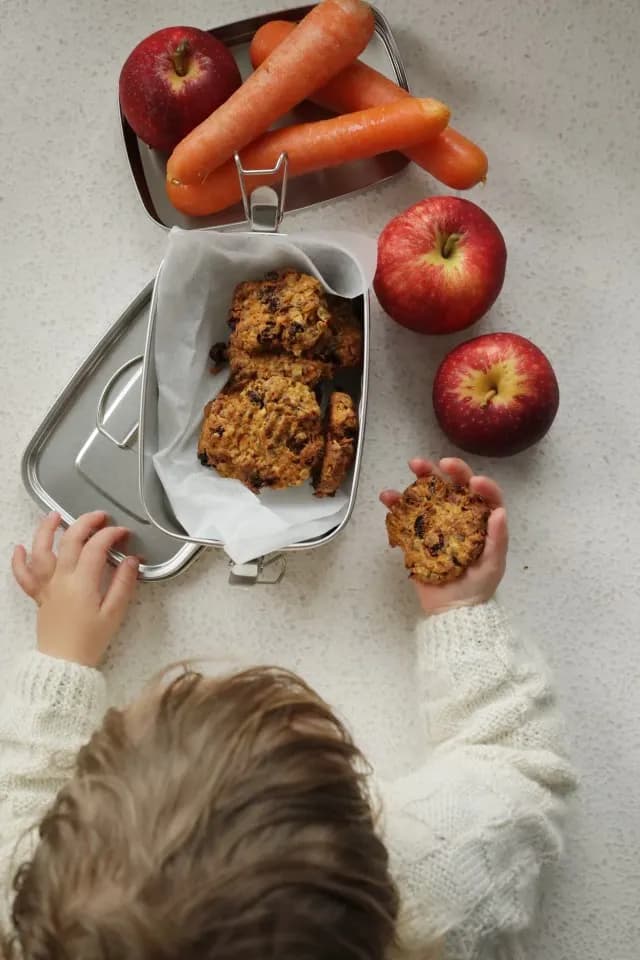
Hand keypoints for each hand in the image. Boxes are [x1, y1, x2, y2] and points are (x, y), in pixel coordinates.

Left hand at [11, 511, 139, 666]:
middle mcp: (61, 580)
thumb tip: (132, 560)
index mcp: (82, 583)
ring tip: (53, 515)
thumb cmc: (90, 640)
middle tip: (99, 516)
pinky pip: (24, 576)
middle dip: (85, 523)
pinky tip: (20, 548)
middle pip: (70, 541)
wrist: (65, 664)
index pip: (96, 547)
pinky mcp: (39, 596)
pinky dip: (19, 561)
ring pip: (41, 552)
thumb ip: (124, 584)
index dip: (110, 535)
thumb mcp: (114, 613)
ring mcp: (47, 586)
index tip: (123, 533)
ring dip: (46, 531)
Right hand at [380, 457, 507, 616]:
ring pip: (428, 495)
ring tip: (410, 468)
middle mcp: (459, 517)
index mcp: (481, 521)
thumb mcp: (493, 564)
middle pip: (453, 487)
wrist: (451, 611)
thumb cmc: (478, 587)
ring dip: (419, 479)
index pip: (484, 495)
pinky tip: (388, 498)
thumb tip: (499, 511)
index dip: (480, 484)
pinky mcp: (416, 535)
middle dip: (443, 471)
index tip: (473, 481)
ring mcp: (436, 524)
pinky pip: (405, 516)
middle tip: (433, 463)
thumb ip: (497, 539)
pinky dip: (396, 505)